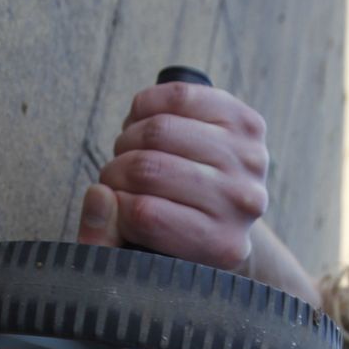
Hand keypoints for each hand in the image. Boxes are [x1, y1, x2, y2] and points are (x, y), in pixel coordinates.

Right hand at [77, 82, 269, 269]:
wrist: (228, 210)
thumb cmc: (173, 231)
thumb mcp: (139, 252)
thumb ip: (102, 237)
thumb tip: (98, 194)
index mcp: (219, 246)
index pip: (144, 215)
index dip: (113, 203)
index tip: (112, 204)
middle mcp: (242, 204)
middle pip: (149, 169)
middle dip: (116, 170)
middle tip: (114, 176)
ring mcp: (250, 161)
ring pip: (160, 130)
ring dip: (128, 138)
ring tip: (128, 152)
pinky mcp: (248, 123)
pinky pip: (180, 97)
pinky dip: (146, 106)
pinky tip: (141, 122)